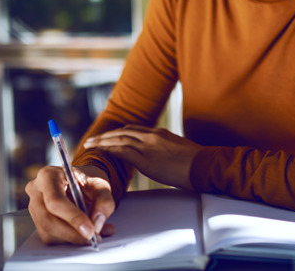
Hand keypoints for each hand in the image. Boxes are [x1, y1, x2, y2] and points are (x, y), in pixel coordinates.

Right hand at [25, 165, 115, 244]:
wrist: (81, 184)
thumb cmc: (88, 181)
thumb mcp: (101, 184)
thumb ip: (104, 200)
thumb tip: (97, 223)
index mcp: (49, 175)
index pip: (55, 200)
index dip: (72, 217)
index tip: (90, 230)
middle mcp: (36, 190)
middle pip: (48, 220)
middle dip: (73, 233)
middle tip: (95, 237)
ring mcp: (34, 207)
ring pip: (48, 232)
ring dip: (73, 238)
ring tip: (96, 234)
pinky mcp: (38, 222)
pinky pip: (50, 237)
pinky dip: (70, 239)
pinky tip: (84, 233)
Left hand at [83, 125, 201, 189]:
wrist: (204, 165)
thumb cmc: (197, 162)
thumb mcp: (180, 149)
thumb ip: (167, 149)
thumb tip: (163, 156)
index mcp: (160, 133)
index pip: (134, 129)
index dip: (119, 133)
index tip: (109, 136)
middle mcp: (152, 136)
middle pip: (123, 132)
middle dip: (106, 135)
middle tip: (93, 140)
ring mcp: (148, 146)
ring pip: (119, 139)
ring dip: (102, 141)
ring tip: (90, 145)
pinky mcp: (146, 159)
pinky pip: (122, 151)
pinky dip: (109, 150)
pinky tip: (101, 152)